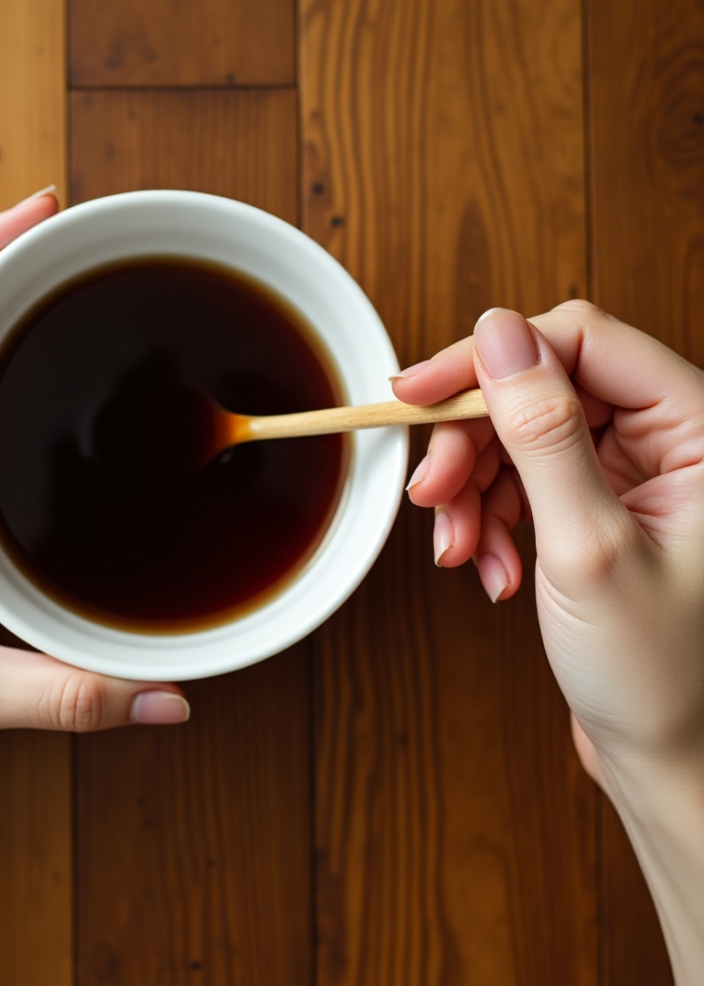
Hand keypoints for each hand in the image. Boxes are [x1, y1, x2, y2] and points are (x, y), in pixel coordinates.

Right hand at [393, 302, 703, 982]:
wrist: (668, 756)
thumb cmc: (658, 673)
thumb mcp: (588, 545)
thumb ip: (543, 431)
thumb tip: (499, 335)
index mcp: (697, 429)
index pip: (578, 340)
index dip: (488, 359)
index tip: (416, 393)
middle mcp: (667, 439)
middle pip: (537, 388)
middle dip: (470, 443)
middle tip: (429, 495)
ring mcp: (630, 472)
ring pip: (516, 436)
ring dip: (472, 492)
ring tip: (462, 552)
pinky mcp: (596, 504)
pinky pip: (519, 481)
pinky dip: (489, 519)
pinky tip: (489, 567)